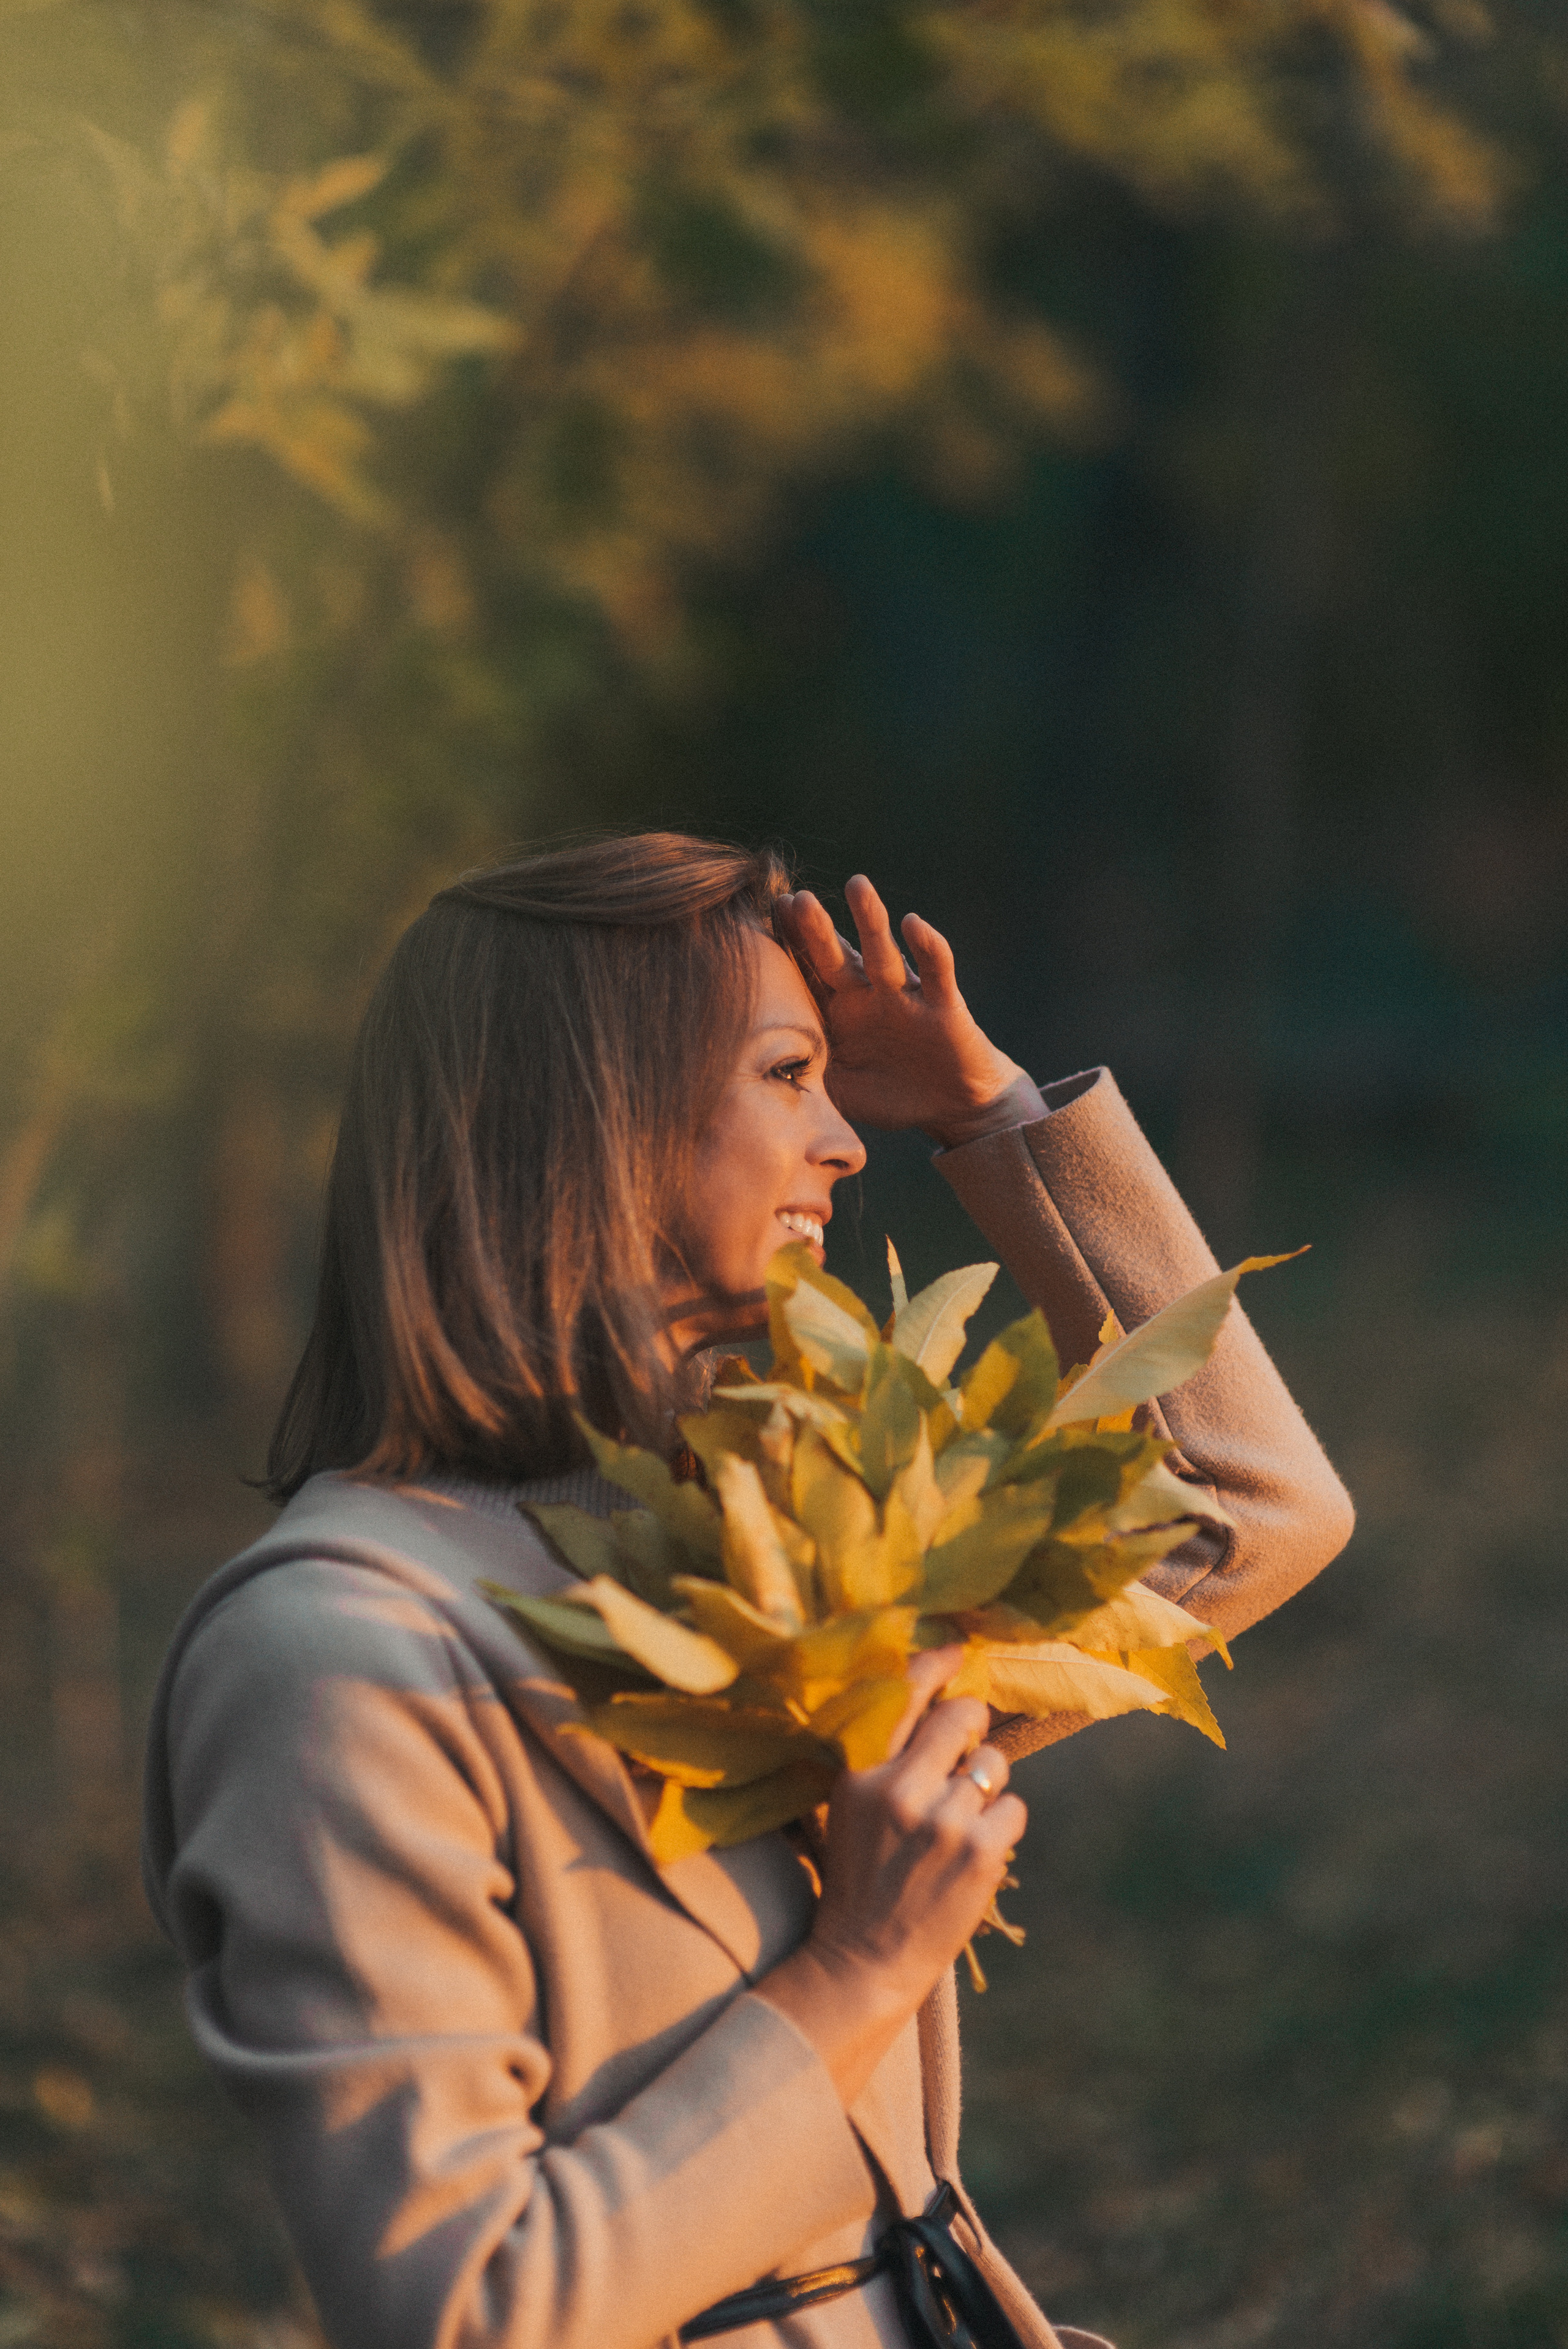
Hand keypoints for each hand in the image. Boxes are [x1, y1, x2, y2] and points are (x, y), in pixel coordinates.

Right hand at [754, 1647, 1026, 2106]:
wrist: (863, 1961)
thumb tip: (940, 1701)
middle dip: (974, 1725)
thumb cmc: (859, 1879)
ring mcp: (942, 1819)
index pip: (905, 1692)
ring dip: (986, 1788)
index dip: (939, 1663)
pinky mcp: (979, 1850)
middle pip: (963, 1716)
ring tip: (957, 1825)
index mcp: (859, 1770)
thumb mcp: (850, 1807)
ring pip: (994, 1765)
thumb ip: (886, 1756)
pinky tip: (973, 1853)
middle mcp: (899, 1786)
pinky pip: (1014, 1809)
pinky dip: (1002, 1827)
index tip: (959, 1650)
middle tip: (966, 1752)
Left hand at [777, 875, 1044, 1146]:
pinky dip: (927, 947)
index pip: (808, 973)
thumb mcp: (838, 1092)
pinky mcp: (943, 1005)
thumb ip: (803, 1082)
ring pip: (883, 954)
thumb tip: (751, 1080)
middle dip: (815, 929)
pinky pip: (936, 971)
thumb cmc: (890, 1094)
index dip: (788, 947)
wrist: (953, 1104)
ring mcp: (905, 996)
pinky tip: (912, 923)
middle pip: (836, 957)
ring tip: (856, 884)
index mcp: (838, 1012)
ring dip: (870, 920)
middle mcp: (868, 995)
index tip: (765, 917)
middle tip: (795, 899)